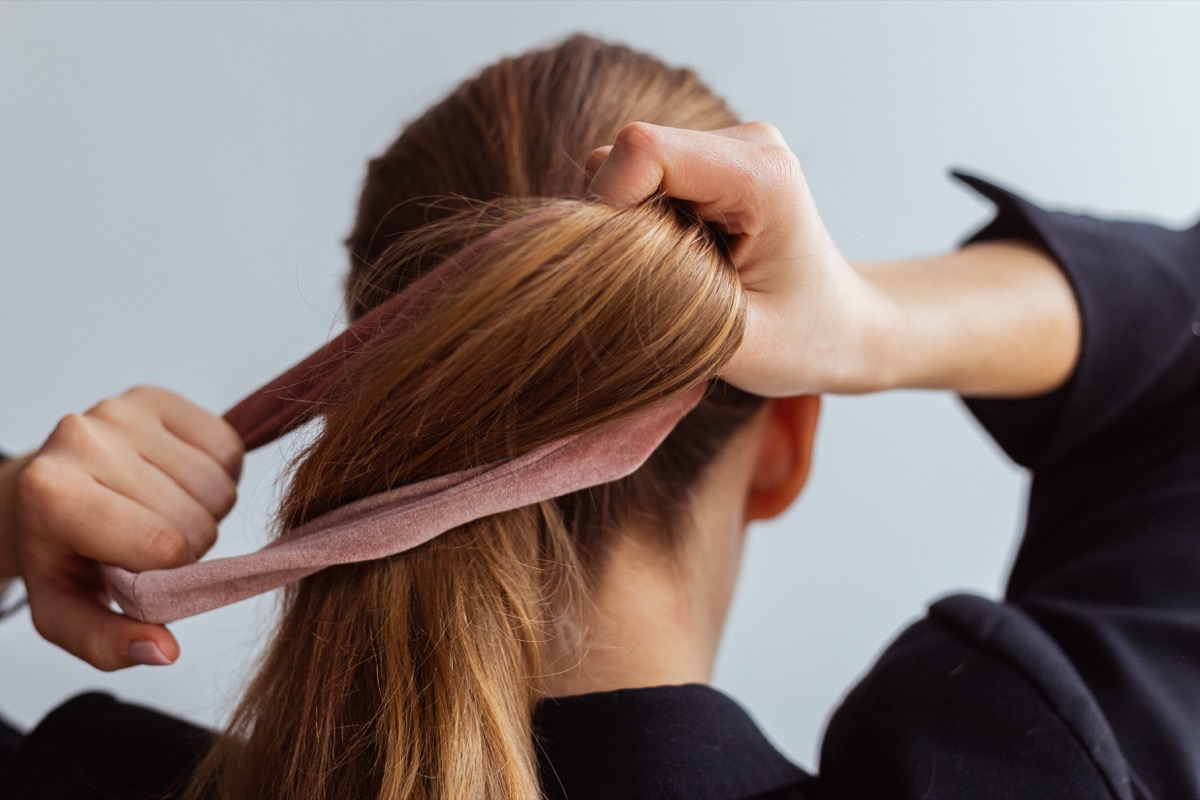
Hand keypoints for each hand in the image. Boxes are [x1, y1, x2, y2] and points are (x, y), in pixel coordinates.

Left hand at [0, 386, 242, 669]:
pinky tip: (181, 483)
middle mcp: (81, 438)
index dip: (169, 573)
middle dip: (189, 543)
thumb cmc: (61, 555)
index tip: (141, 573)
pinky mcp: (154, 396)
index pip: (164, 545)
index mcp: (51, 494)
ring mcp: (120, 410)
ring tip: (166, 514)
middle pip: (196, 516)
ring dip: (206, 511)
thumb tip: (164, 650)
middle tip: (152, 544)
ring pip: (218, 484)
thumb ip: (109, 642)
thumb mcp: (66, 614)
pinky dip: (219, 474)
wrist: (41, 495)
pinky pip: (227, 445)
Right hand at [585, 121, 890, 395]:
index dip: (608, 205)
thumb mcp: (734, 342)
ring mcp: (728, 146)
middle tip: (653, 284)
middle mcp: (747, 143)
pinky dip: (639, 224)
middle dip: (616, 223)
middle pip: (628, 156)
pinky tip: (677, 260)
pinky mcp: (710, 160)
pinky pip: (639, 179)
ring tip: (675, 274)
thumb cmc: (804, 340)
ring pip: (627, 167)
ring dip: (628, 227)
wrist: (843, 328)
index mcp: (764, 177)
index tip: (618, 270)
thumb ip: (663, 304)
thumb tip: (588, 274)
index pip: (643, 150)